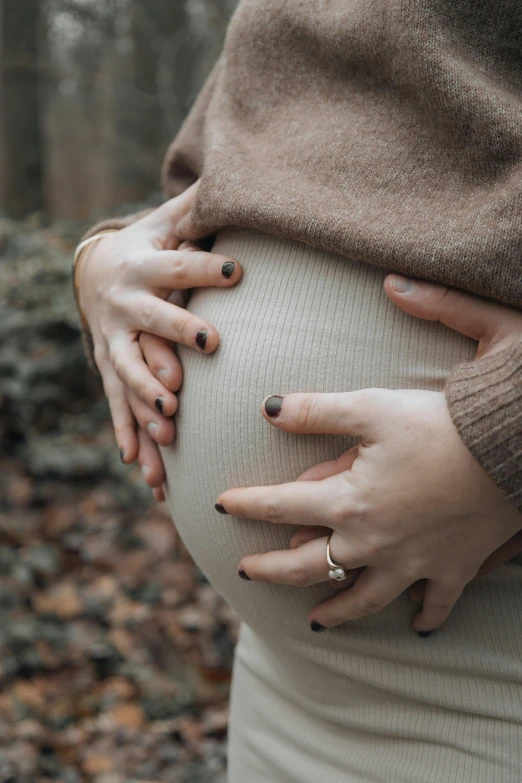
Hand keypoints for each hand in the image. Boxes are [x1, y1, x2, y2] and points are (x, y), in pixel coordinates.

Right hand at [78, 182, 242, 492]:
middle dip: (178, 333)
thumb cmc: (147, 245)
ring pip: (129, 373)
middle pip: (153, 321)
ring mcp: (113, 341)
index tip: (239, 270)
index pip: (181, 266)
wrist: (94, 270)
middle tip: (211, 345)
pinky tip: (141, 464)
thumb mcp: (164, 222)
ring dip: (147, 396)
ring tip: (170, 420)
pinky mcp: (109, 367)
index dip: (208, 267)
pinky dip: (128, 433)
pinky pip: (117, 404)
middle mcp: (126, 305)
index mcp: (144, 265)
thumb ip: (197, 208)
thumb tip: (237, 174)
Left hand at [216, 278, 521, 633]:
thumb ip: (315, 411)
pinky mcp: (452, 569)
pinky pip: (434, 605)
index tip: (220, 505)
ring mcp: (411, 564)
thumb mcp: (370, 407)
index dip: (246, 505)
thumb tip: (267, 408)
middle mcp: (372, 543)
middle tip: (246, 573)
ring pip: (363, 599)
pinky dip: (424, 617)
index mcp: (347, 501)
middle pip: (308, 565)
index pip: (280, 506)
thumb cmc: (438, 425)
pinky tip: (416, 626)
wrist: (509, 451)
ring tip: (316, 622)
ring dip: (335, 611)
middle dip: (272, 570)